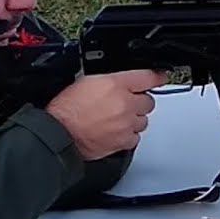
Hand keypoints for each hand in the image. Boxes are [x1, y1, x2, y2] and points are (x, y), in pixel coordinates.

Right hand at [45, 69, 165, 160]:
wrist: (59, 133)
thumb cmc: (66, 109)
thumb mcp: (85, 81)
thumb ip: (109, 81)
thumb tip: (121, 83)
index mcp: (115, 84)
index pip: (147, 78)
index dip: (156, 77)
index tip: (161, 77)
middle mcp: (124, 103)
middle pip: (148, 101)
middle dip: (139, 102)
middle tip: (125, 104)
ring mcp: (126, 123)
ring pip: (143, 120)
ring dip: (134, 119)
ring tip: (117, 120)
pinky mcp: (123, 141)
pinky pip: (135, 137)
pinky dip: (128, 135)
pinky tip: (116, 132)